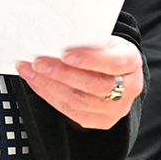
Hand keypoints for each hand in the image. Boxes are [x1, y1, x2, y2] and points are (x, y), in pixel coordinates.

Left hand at [16, 36, 143, 129]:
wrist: (115, 70)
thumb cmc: (104, 49)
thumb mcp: (102, 38)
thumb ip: (84, 39)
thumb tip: (53, 39)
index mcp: (131, 61)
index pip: (112, 63)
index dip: (88, 60)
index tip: (64, 54)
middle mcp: (129, 88)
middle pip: (93, 85)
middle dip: (61, 73)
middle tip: (37, 62)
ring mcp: (116, 108)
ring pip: (79, 101)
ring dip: (49, 85)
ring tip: (29, 71)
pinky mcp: (101, 121)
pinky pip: (71, 111)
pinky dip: (49, 95)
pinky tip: (36, 83)